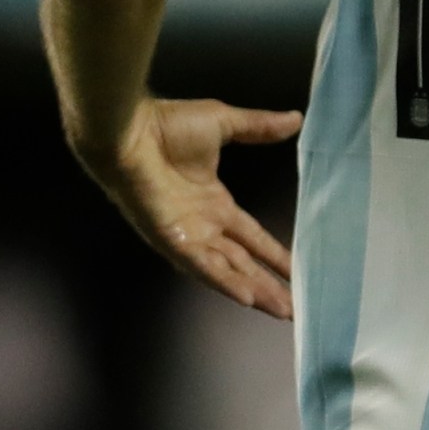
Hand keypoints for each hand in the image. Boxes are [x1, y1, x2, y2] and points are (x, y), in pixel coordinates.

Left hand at [89, 98, 300, 318]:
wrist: (129, 132)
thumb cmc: (167, 126)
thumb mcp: (224, 123)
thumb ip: (259, 127)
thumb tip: (295, 119)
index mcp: (213, 202)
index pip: (251, 236)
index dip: (274, 253)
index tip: (298, 270)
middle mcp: (203, 225)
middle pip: (243, 262)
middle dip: (270, 284)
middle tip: (296, 306)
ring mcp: (188, 236)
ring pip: (227, 271)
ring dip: (255, 291)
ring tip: (283, 310)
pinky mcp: (173, 239)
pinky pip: (203, 265)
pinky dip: (225, 281)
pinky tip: (248, 298)